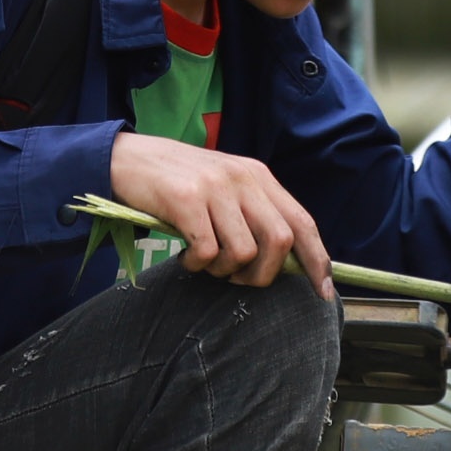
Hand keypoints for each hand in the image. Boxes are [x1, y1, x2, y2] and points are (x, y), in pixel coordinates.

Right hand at [107, 133, 330, 295]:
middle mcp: (242, 178)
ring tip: (205, 261)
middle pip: (279, 240)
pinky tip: (185, 256)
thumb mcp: (224, 188)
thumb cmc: (178, 182)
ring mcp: (215, 187)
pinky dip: (198, 265)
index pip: (302, 222)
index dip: (317, 259)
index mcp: (258, 176)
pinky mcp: (186, 199)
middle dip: (263, 274)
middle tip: (238, 279)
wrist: (127, 158)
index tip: (323, 292)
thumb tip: (283, 260)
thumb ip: (253, 214)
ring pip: (243, 251)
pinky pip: (207, 251)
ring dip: (224, 271)